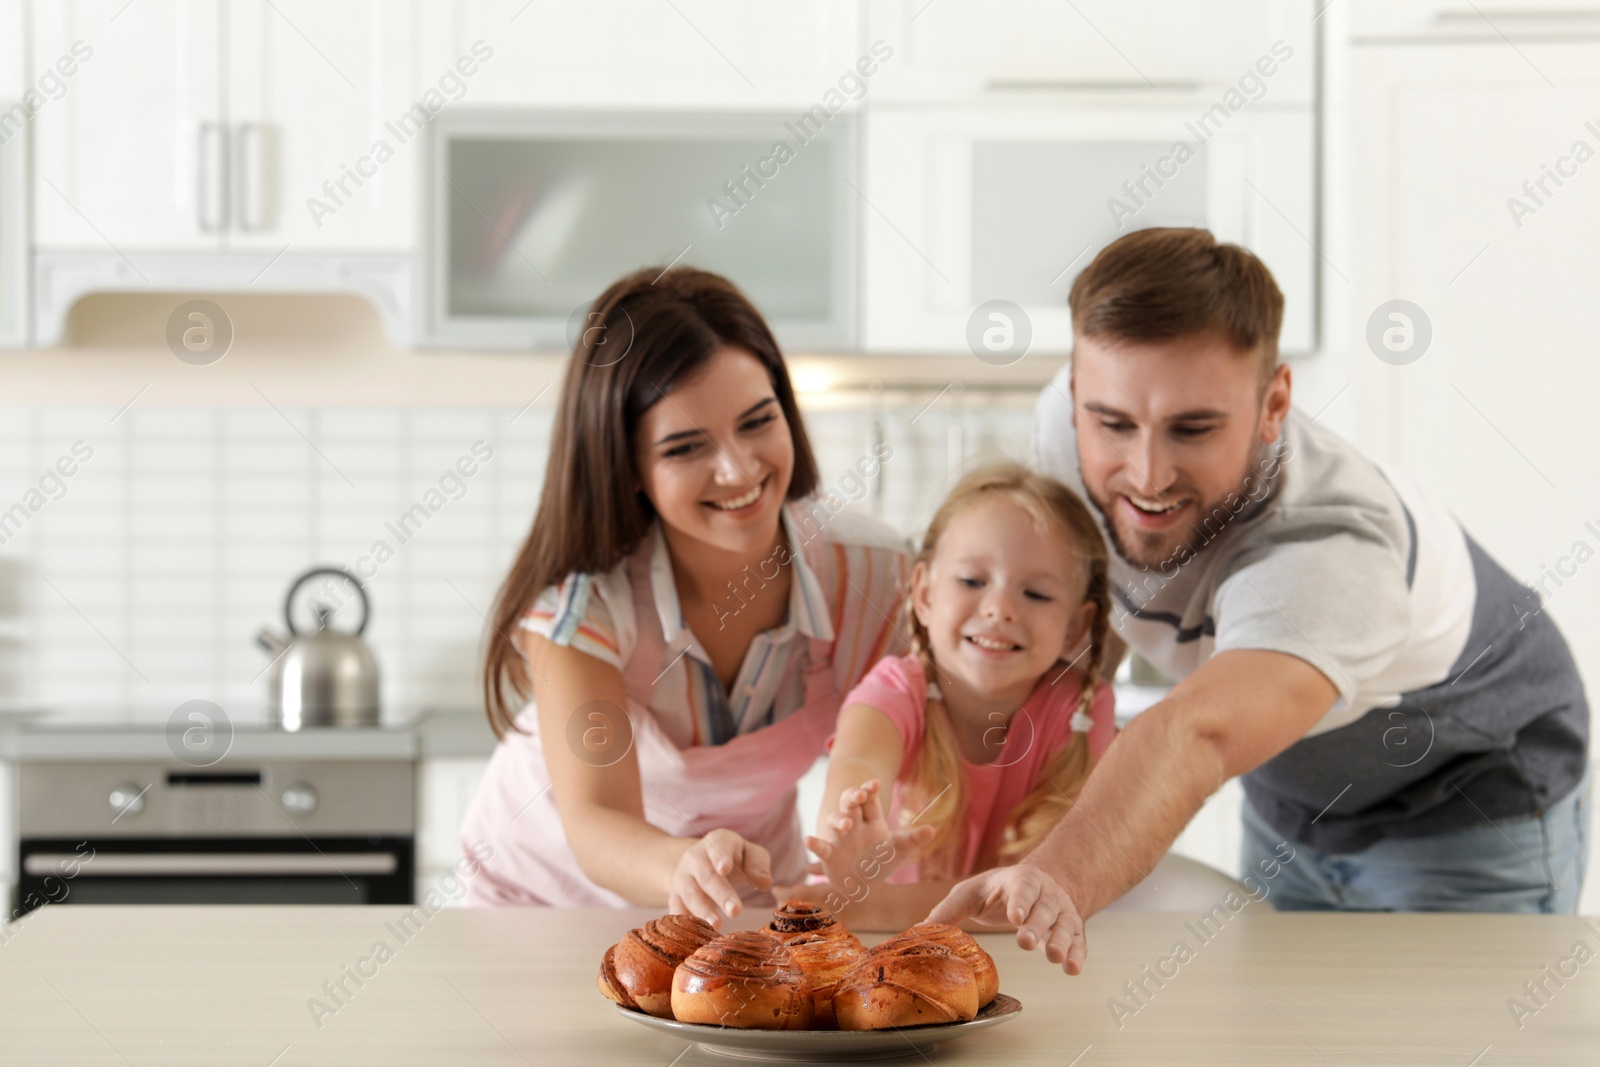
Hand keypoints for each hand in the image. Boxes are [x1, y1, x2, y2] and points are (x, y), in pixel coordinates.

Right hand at [668, 828, 772, 928]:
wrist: (698, 863)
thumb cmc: (733, 859)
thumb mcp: (750, 854)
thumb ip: (759, 865)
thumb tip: (765, 883)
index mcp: (718, 841)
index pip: (719, 845)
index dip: (721, 856)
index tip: (724, 869)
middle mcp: (696, 857)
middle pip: (706, 875)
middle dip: (720, 893)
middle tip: (736, 911)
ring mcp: (682, 877)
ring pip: (690, 894)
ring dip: (702, 910)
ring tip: (717, 926)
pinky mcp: (674, 896)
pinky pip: (676, 909)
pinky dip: (684, 921)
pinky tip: (693, 935)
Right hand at [805, 780, 932, 890]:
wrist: (863, 883)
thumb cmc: (881, 861)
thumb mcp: (899, 851)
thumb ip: (913, 839)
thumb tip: (931, 830)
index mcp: (872, 820)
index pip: (870, 801)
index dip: (870, 791)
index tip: (873, 785)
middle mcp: (855, 825)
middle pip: (850, 805)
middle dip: (853, 798)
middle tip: (859, 795)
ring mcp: (840, 839)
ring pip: (835, 822)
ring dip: (839, 821)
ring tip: (846, 825)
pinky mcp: (830, 855)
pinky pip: (822, 848)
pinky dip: (815, 844)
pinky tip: (809, 840)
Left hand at [926, 862, 1086, 974]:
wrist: (1037, 884)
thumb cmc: (997, 891)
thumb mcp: (971, 893)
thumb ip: (948, 911)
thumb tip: (919, 931)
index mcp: (1019, 879)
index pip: (1022, 886)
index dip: (1020, 900)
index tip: (1015, 917)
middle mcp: (1045, 892)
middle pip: (1045, 906)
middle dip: (1036, 924)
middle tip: (1025, 942)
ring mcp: (1062, 909)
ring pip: (1065, 923)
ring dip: (1061, 940)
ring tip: (1056, 958)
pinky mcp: (1072, 927)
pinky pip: (1078, 940)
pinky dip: (1078, 954)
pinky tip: (1073, 969)